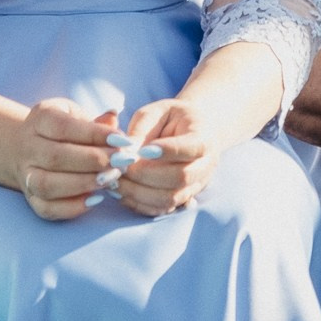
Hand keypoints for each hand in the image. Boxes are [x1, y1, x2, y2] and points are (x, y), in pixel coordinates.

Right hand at [16, 99, 128, 220]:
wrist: (28, 146)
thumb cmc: (64, 129)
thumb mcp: (78, 115)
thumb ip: (97, 121)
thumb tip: (114, 118)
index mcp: (40, 119)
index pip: (63, 127)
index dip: (94, 134)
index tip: (122, 141)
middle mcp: (28, 147)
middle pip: (55, 157)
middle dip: (93, 161)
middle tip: (121, 162)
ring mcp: (25, 175)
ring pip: (47, 185)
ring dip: (83, 184)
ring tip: (111, 180)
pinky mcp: (30, 198)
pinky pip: (46, 208)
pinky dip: (72, 207)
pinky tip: (96, 199)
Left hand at [109, 95, 216, 214]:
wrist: (194, 131)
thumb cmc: (172, 117)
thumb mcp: (156, 111)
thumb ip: (142, 128)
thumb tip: (125, 152)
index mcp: (204, 138)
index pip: (190, 148)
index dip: (166, 151)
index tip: (141, 150)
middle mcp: (205, 165)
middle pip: (180, 176)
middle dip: (145, 174)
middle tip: (119, 166)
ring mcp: (196, 185)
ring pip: (170, 198)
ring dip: (138, 192)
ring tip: (115, 180)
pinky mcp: (183, 199)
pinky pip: (162, 209)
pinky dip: (139, 204)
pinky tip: (122, 192)